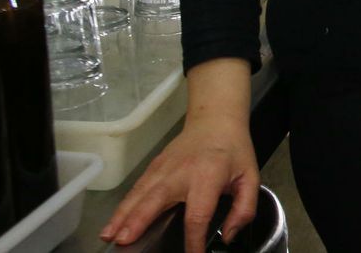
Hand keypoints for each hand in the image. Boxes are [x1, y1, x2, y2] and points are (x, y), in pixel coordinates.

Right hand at [98, 114, 258, 252]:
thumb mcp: (251, 178)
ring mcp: (163, 168)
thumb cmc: (233, 150)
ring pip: (139, 194)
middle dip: (139, 222)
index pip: (198, 214)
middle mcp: (180, 172)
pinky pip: (136, 189)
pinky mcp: (153, 167)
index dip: (193, 239)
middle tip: (125, 241)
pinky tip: (112, 223)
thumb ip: (244, 209)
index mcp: (208, 176)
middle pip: (156, 200)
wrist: (216, 119)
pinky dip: (122, 206)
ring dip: (122, 216)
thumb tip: (227, 236)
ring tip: (109, 236)